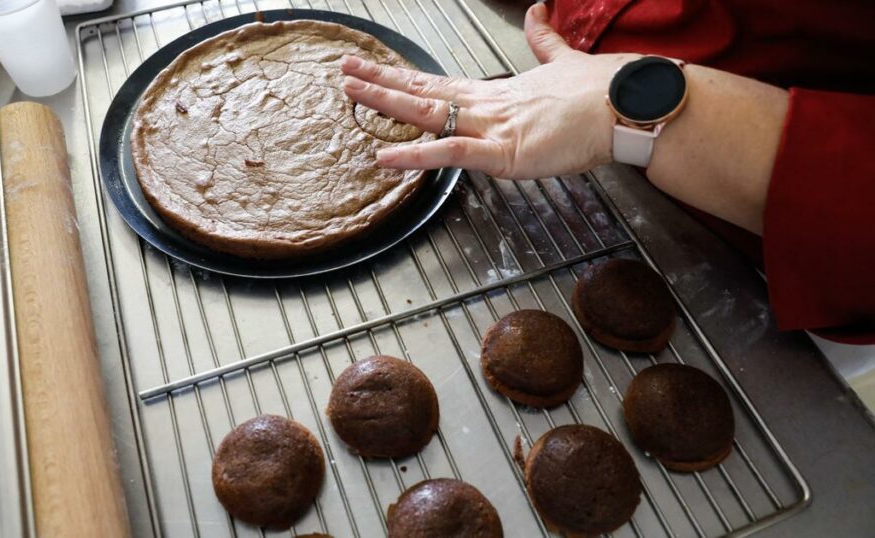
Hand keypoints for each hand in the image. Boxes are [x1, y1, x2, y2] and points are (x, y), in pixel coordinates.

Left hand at [342, 3, 637, 178]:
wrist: (626, 104)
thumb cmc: (599, 91)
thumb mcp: (562, 61)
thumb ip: (543, 41)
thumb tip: (538, 11)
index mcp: (496, 92)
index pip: (438, 82)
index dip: (403, 75)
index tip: (374, 67)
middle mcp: (486, 105)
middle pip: (422, 91)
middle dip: (380, 81)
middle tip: (345, 70)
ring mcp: (491, 127)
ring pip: (427, 112)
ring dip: (386, 103)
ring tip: (351, 92)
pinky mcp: (503, 152)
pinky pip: (450, 153)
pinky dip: (415, 155)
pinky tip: (385, 157)